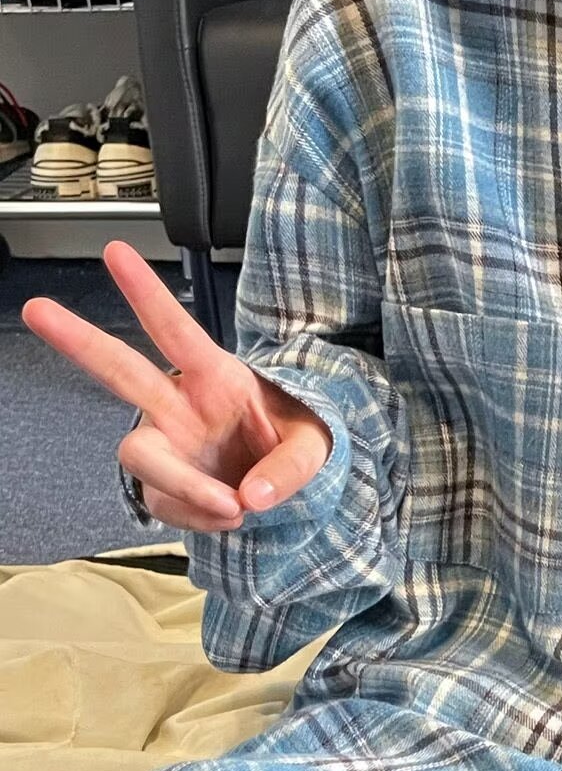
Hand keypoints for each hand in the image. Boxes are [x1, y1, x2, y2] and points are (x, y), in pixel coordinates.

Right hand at [22, 241, 332, 533]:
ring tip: (232, 505)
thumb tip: (250, 496)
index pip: (178, 331)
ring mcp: (165, 445)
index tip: (116, 252)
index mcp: (216, 376)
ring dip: (182, 482)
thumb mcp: (316, 447)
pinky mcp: (161, 488)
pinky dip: (201, 518)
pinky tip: (227, 515)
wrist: (285, 490)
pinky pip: (168, 505)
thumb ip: (290, 467)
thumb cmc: (294, 445)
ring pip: (138, 454)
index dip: (148, 294)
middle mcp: (178, 405)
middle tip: (37, 308)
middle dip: (78, 340)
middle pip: (119, 370)